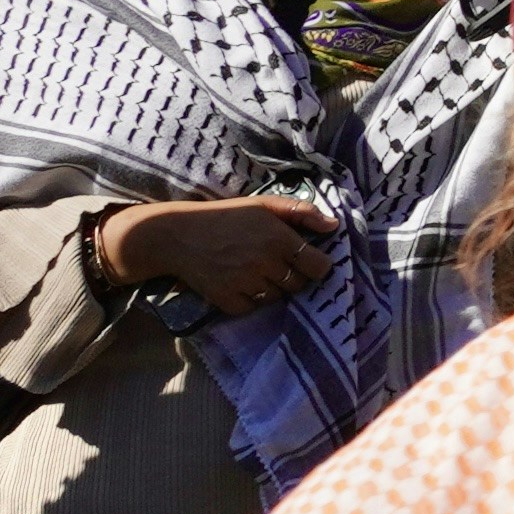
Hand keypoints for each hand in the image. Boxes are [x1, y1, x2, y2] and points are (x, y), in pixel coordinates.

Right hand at [107, 197, 336, 310]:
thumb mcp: (265, 205)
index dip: (318, 265)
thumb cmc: (227, 216)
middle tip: (280, 265)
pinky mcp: (225, 299)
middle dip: (295, 276)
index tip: (310, 261)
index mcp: (279, 238)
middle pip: (299, 285)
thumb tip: (334, 226)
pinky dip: (250, 301)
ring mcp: (245, 283)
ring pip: (276, 298)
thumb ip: (302, 212)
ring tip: (258, 272)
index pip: (318, 266)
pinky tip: (242, 284)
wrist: (179, 234)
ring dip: (273, 288)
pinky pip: (251, 309)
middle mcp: (265, 263)